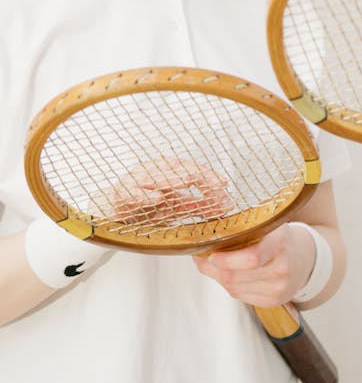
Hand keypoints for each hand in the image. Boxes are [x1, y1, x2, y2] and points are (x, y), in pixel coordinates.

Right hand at [94, 156, 233, 224]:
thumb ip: (199, 205)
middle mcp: (153, 171)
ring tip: (187, 182)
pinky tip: (156, 198)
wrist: (114, 213)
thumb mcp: (176, 206)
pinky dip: (144, 195)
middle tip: (213, 183)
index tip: (223, 184)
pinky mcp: (121, 194)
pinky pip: (132, 193)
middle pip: (176, 169)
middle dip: (196, 175)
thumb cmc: (146, 206)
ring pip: (154, 177)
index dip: (208, 175)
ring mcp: (136, 181)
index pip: (191, 168)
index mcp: (167, 171)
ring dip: (172, 180)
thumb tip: (226, 204)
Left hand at [193, 222, 316, 306]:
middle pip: (235, 276)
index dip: (226, 259)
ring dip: (218, 277)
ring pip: (233, 288)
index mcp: (280, 242)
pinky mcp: (273, 301)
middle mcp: (281, 268)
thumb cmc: (280, 239)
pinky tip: (231, 275)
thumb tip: (206, 240)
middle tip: (201, 258)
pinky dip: (230, 286)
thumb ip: (243, 230)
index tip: (210, 253)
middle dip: (212, 268)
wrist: (305, 258)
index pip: (252, 257)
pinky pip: (240, 296)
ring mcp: (278, 288)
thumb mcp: (269, 226)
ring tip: (214, 264)